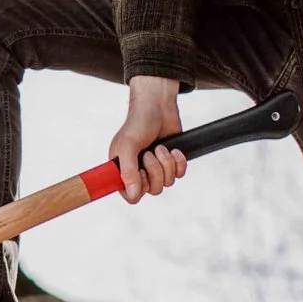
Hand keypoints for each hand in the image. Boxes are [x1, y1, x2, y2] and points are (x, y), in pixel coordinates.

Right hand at [111, 75, 186, 201]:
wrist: (158, 106)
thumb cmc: (138, 123)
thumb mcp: (128, 145)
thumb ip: (128, 171)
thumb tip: (133, 194)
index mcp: (123, 169)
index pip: (130, 195)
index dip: (138, 188)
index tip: (141, 173)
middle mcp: (139, 171)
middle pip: (152, 190)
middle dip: (155, 171)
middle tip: (150, 153)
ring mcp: (156, 167)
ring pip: (167, 182)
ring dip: (166, 163)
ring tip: (160, 147)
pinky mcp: (171, 162)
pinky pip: (179, 174)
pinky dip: (178, 162)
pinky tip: (173, 149)